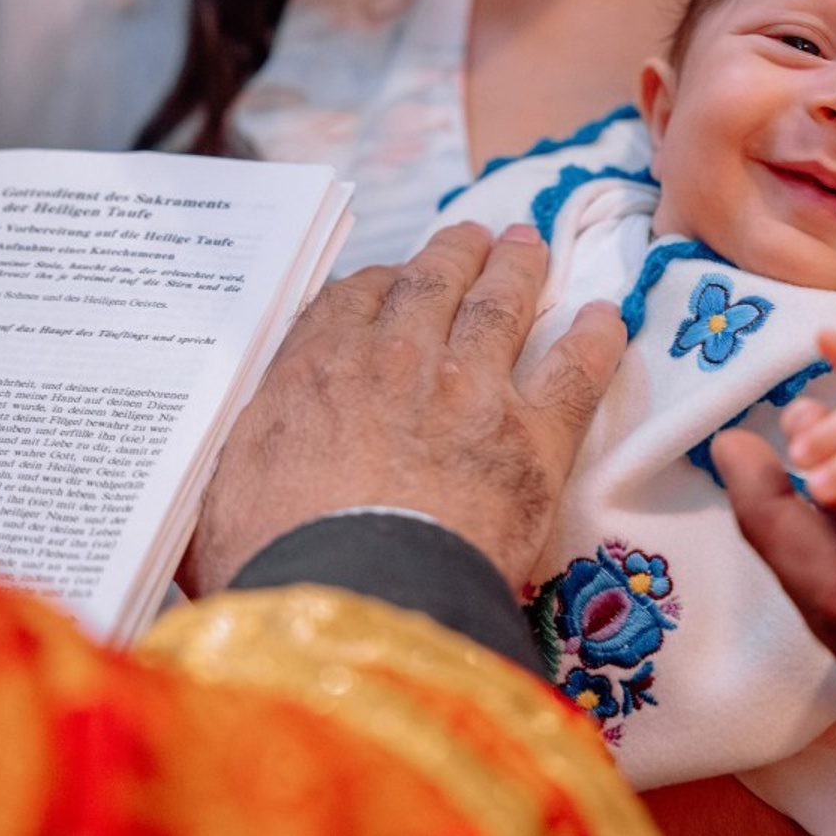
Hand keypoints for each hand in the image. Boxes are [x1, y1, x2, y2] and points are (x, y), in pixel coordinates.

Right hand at [181, 222, 624, 596]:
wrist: (356, 602)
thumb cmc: (277, 563)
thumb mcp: (224, 500)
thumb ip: (245, 462)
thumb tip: (235, 468)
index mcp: (320, 369)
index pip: (354, 299)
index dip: (381, 282)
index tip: (396, 280)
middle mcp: (397, 359)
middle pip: (432, 282)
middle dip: (455, 251)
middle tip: (476, 233)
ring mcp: (470, 388)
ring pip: (500, 303)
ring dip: (518, 266)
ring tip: (530, 241)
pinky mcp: (533, 434)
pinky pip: (575, 369)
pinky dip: (596, 337)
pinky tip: (610, 314)